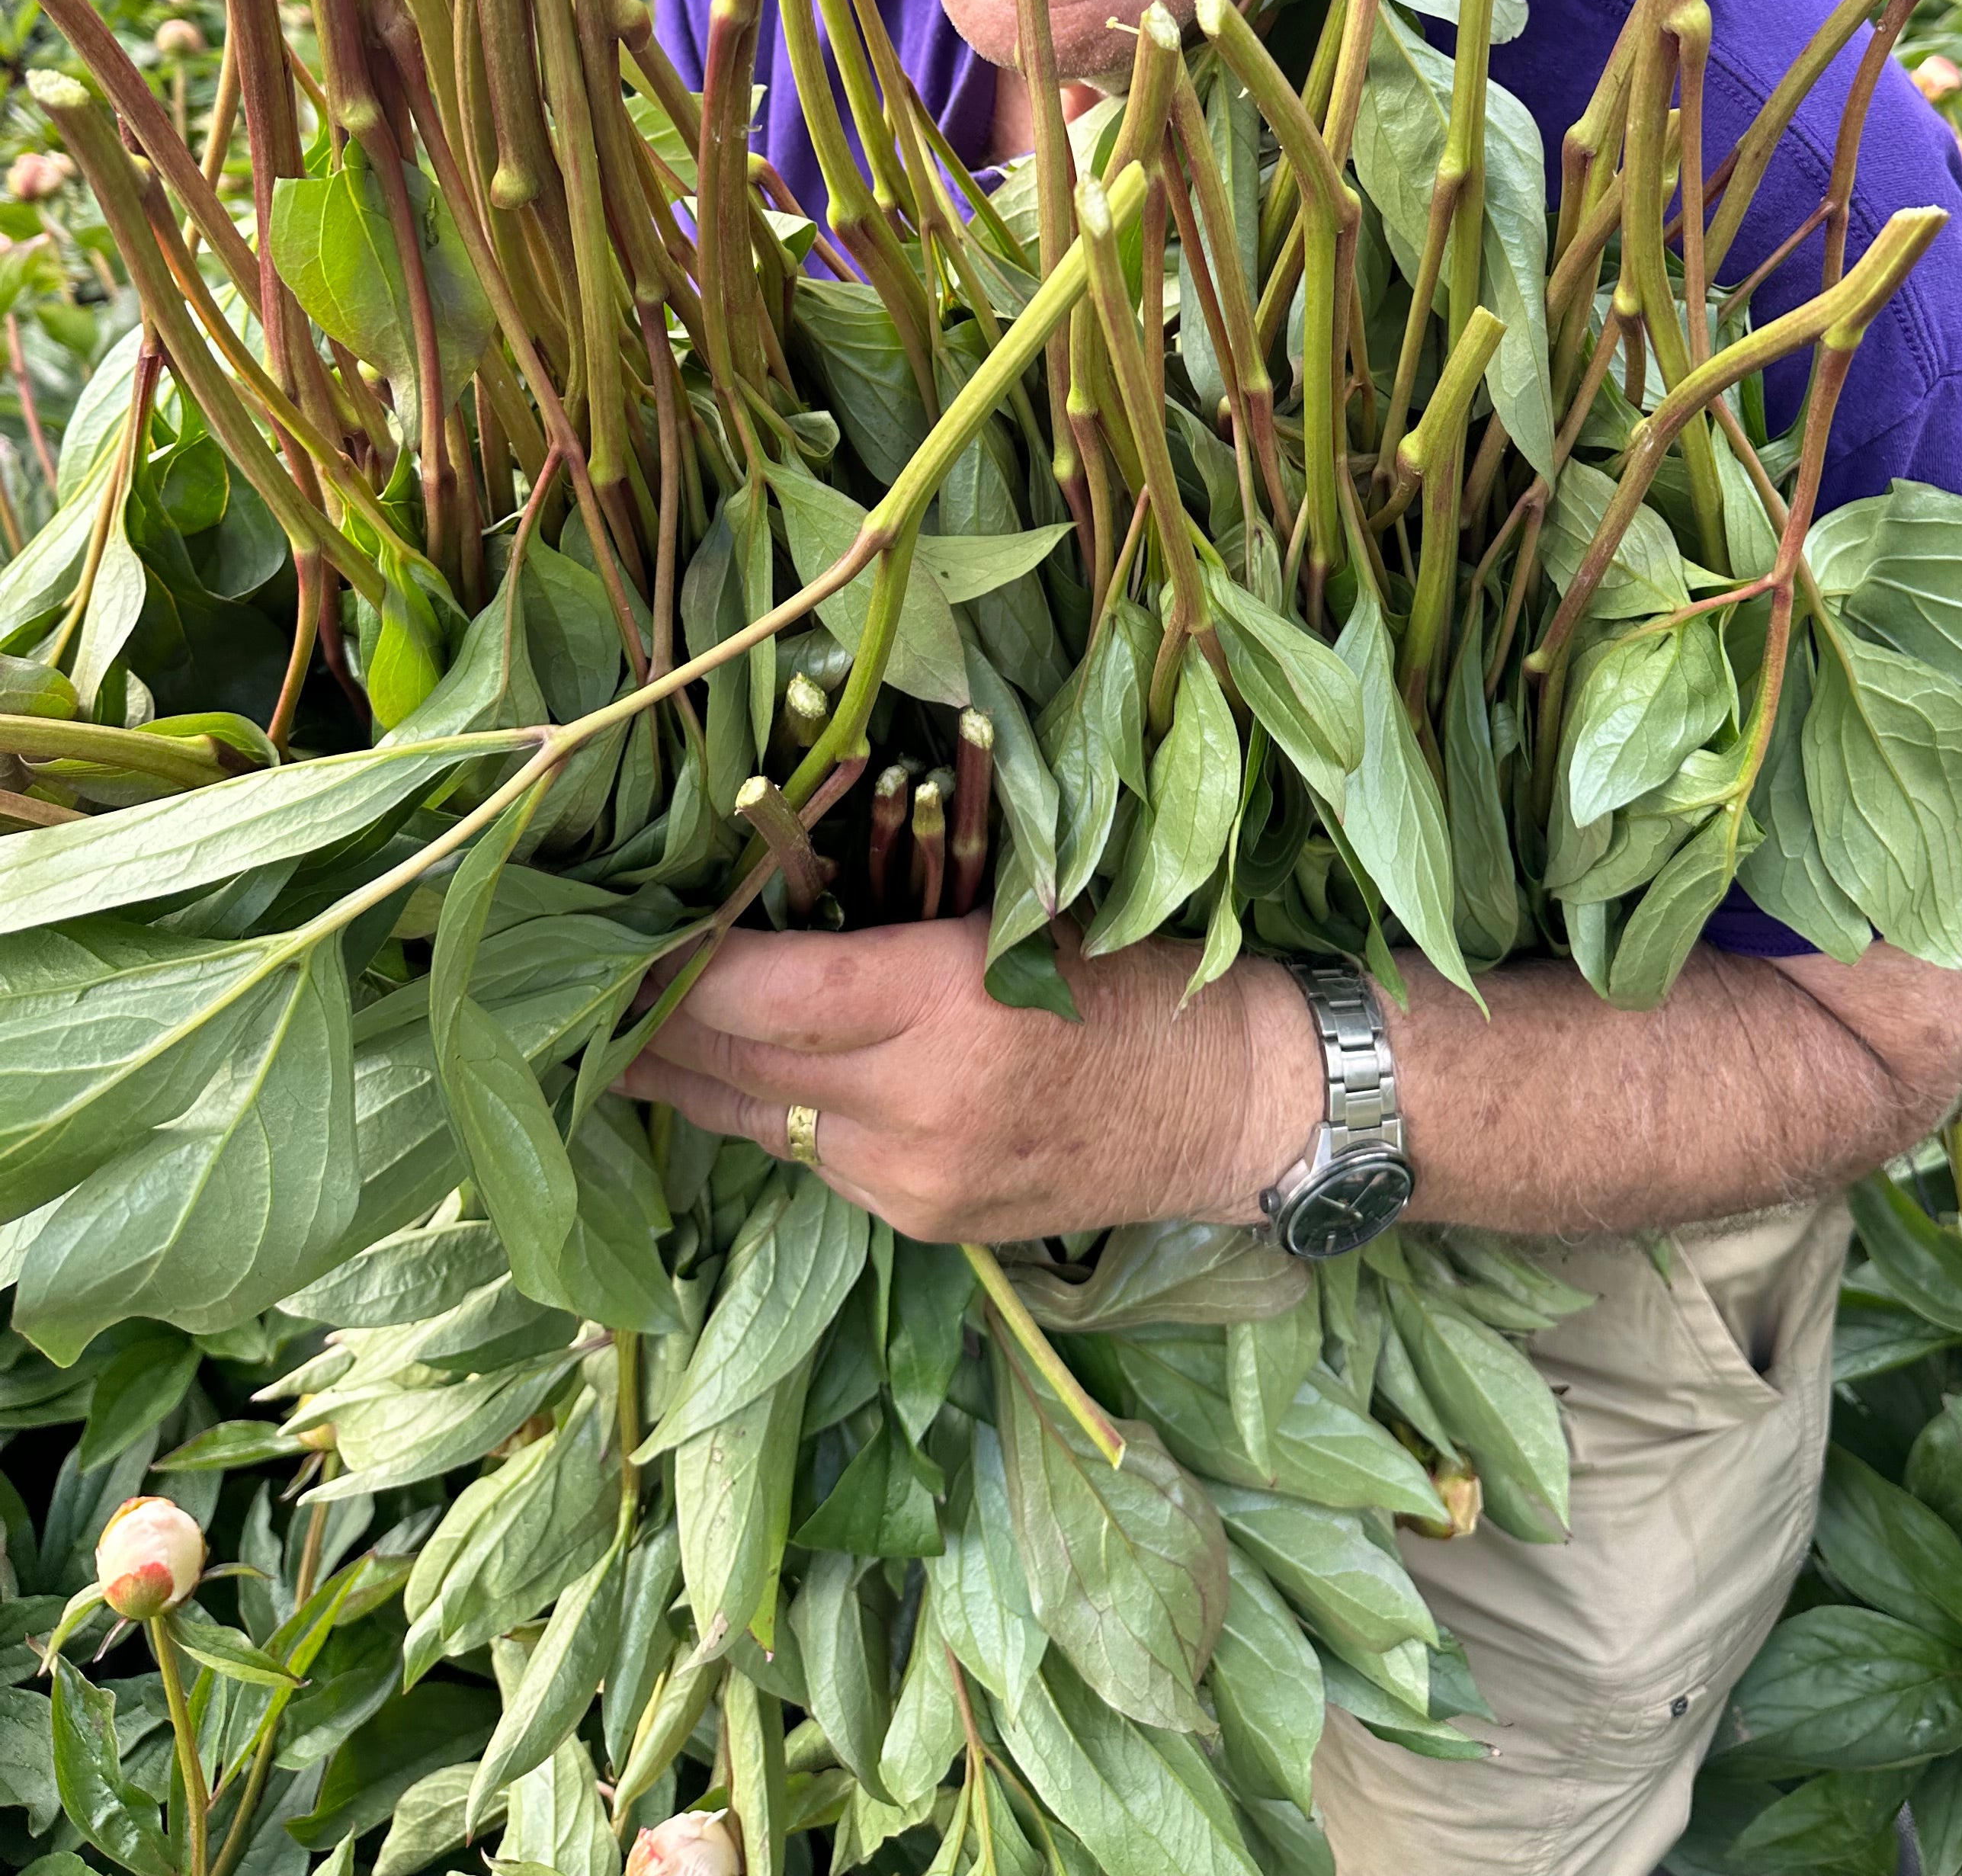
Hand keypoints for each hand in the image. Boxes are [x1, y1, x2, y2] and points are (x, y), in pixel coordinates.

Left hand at [619, 919, 1320, 1244]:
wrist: (1238, 1101)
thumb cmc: (1139, 972)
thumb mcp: (1018, 913)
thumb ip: (893, 918)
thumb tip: (760, 886)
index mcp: (948, 1007)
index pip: (763, 995)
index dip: (675, 970)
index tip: (612, 937)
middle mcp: (921, 1110)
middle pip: (740, 1071)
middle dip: (652, 1031)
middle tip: (574, 991)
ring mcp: (919, 1183)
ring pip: (763, 1127)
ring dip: (691, 1082)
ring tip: (619, 1040)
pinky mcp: (929, 1223)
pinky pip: (818, 1163)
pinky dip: (771, 1117)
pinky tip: (728, 1083)